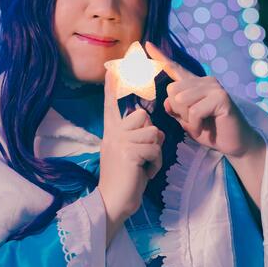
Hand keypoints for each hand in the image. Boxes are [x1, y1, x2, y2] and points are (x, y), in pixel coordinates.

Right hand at [98, 68, 164, 228]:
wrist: (113, 202)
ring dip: (155, 153)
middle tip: (143, 155)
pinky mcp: (128, 153)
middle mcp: (113, 132)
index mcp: (111, 130)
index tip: (116, 64)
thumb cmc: (125, 178)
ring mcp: (119, 142)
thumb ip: (137, 137)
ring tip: (144, 165)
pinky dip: (155, 164)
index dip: (116, 83)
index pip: (113, 102)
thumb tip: (154, 129)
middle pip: (143, 115)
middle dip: (152, 136)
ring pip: (152, 132)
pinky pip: (154, 149)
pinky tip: (144, 173)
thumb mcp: (129, 153)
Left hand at [145, 41, 264, 157]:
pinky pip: (195, 111)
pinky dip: (195, 125)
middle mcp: (205, 81)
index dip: (161, 58)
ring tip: (200, 125)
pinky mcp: (221, 98)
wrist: (234, 143)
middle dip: (177, 111)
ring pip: (181, 100)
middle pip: (172, 90)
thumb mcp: (187, 122)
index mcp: (195, 85)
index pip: (175, 68)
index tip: (147, 45)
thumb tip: (166, 102)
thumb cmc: (210, 132)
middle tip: (192, 121)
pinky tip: (203, 129)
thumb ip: (175, 110)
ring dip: (187, 119)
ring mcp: (214, 87)